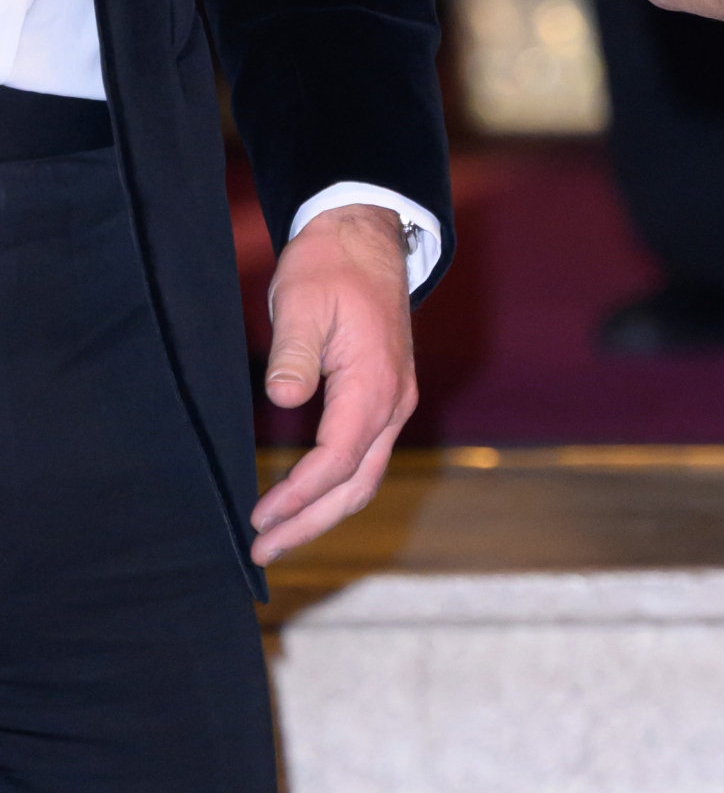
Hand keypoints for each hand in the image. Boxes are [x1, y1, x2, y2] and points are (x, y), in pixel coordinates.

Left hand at [250, 206, 418, 565]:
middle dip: (310, 524)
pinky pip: (363, 460)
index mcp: (375, 385)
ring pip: (364, 479)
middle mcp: (392, 404)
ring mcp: (393, 405)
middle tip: (262, 553)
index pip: (338, 459)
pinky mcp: (383, 401)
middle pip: (356, 485)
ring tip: (279, 539)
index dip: (300, 494)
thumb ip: (295, 354)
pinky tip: (304, 501)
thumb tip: (283, 396)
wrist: (366, 240)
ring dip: (323, 514)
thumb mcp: (304, 303)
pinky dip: (335, 490)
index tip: (261, 516)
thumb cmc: (331, 268)